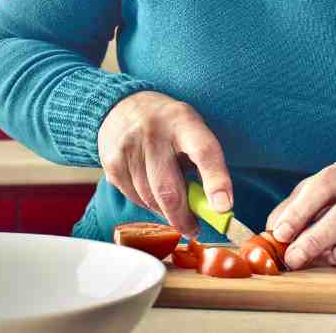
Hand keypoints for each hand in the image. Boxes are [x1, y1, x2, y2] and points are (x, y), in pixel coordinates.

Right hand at [96, 91, 230, 235]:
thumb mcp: (190, 130)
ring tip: (172, 205)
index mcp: (184, 121)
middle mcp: (155, 132)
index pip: (204, 152)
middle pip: (170, 188)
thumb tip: (213, 208)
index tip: (223, 207)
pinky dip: (146, 203)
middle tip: (193, 228)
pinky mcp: (111, 162)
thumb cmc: (168, 126)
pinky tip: (151, 191)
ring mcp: (130, 146)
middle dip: (183, 217)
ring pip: (150, 198)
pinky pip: (133, 198)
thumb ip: (202, 163)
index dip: (216, 181)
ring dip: (164, 211)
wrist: (122, 106)